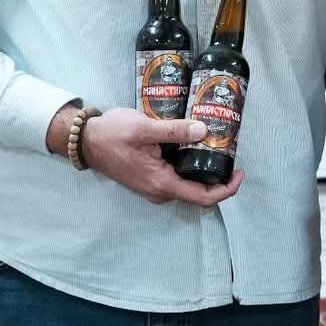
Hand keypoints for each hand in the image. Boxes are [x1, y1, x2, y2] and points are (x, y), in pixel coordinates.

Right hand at [76, 108, 244, 206]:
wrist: (85, 140)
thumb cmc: (111, 134)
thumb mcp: (144, 128)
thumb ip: (174, 130)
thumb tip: (204, 130)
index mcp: (162, 183)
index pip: (204, 197)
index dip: (227, 189)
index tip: (240, 171)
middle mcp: (160, 191)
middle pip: (199, 192)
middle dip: (219, 176)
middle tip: (230, 150)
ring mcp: (154, 186)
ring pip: (189, 183)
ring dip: (204, 169)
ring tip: (216, 143)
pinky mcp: (151, 177)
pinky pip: (178, 176)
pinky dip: (191, 164)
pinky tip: (194, 143)